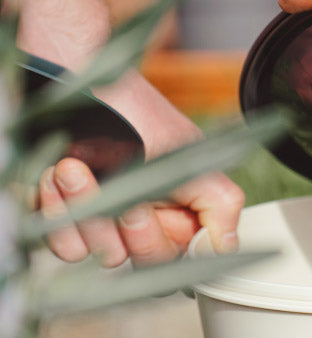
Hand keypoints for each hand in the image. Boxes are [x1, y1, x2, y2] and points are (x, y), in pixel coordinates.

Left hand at [11, 0, 244, 265]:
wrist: (66, 75)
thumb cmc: (128, 107)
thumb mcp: (186, 155)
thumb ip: (220, 203)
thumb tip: (229, 245)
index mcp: (182, 209)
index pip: (183, 261)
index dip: (160, 244)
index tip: (141, 213)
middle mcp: (146, 219)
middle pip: (143, 263)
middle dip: (126, 225)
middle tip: (118, 189)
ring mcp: (105, 219)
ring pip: (99, 254)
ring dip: (84, 209)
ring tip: (74, 166)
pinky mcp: (66, 216)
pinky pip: (64, 243)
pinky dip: (56, 208)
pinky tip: (55, 173)